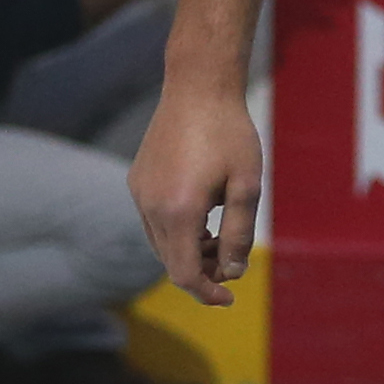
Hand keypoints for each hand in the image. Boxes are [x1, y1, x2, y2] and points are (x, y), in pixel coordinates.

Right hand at [128, 78, 262, 307]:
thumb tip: (232, 271)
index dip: (206, 292)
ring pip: (160, 243)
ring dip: (187, 252)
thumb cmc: (229, 132)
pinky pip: (153, 221)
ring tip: (218, 238)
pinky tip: (201, 215)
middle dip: (200, 273)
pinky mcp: (136, 180)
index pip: (184, 274)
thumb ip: (239, 233)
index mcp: (178, 210)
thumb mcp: (246, 185)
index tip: (229, 297)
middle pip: (170, 262)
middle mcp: (150, 206)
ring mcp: (139, 192)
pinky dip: (175, 232)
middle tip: (230, 265)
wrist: (197, 86)